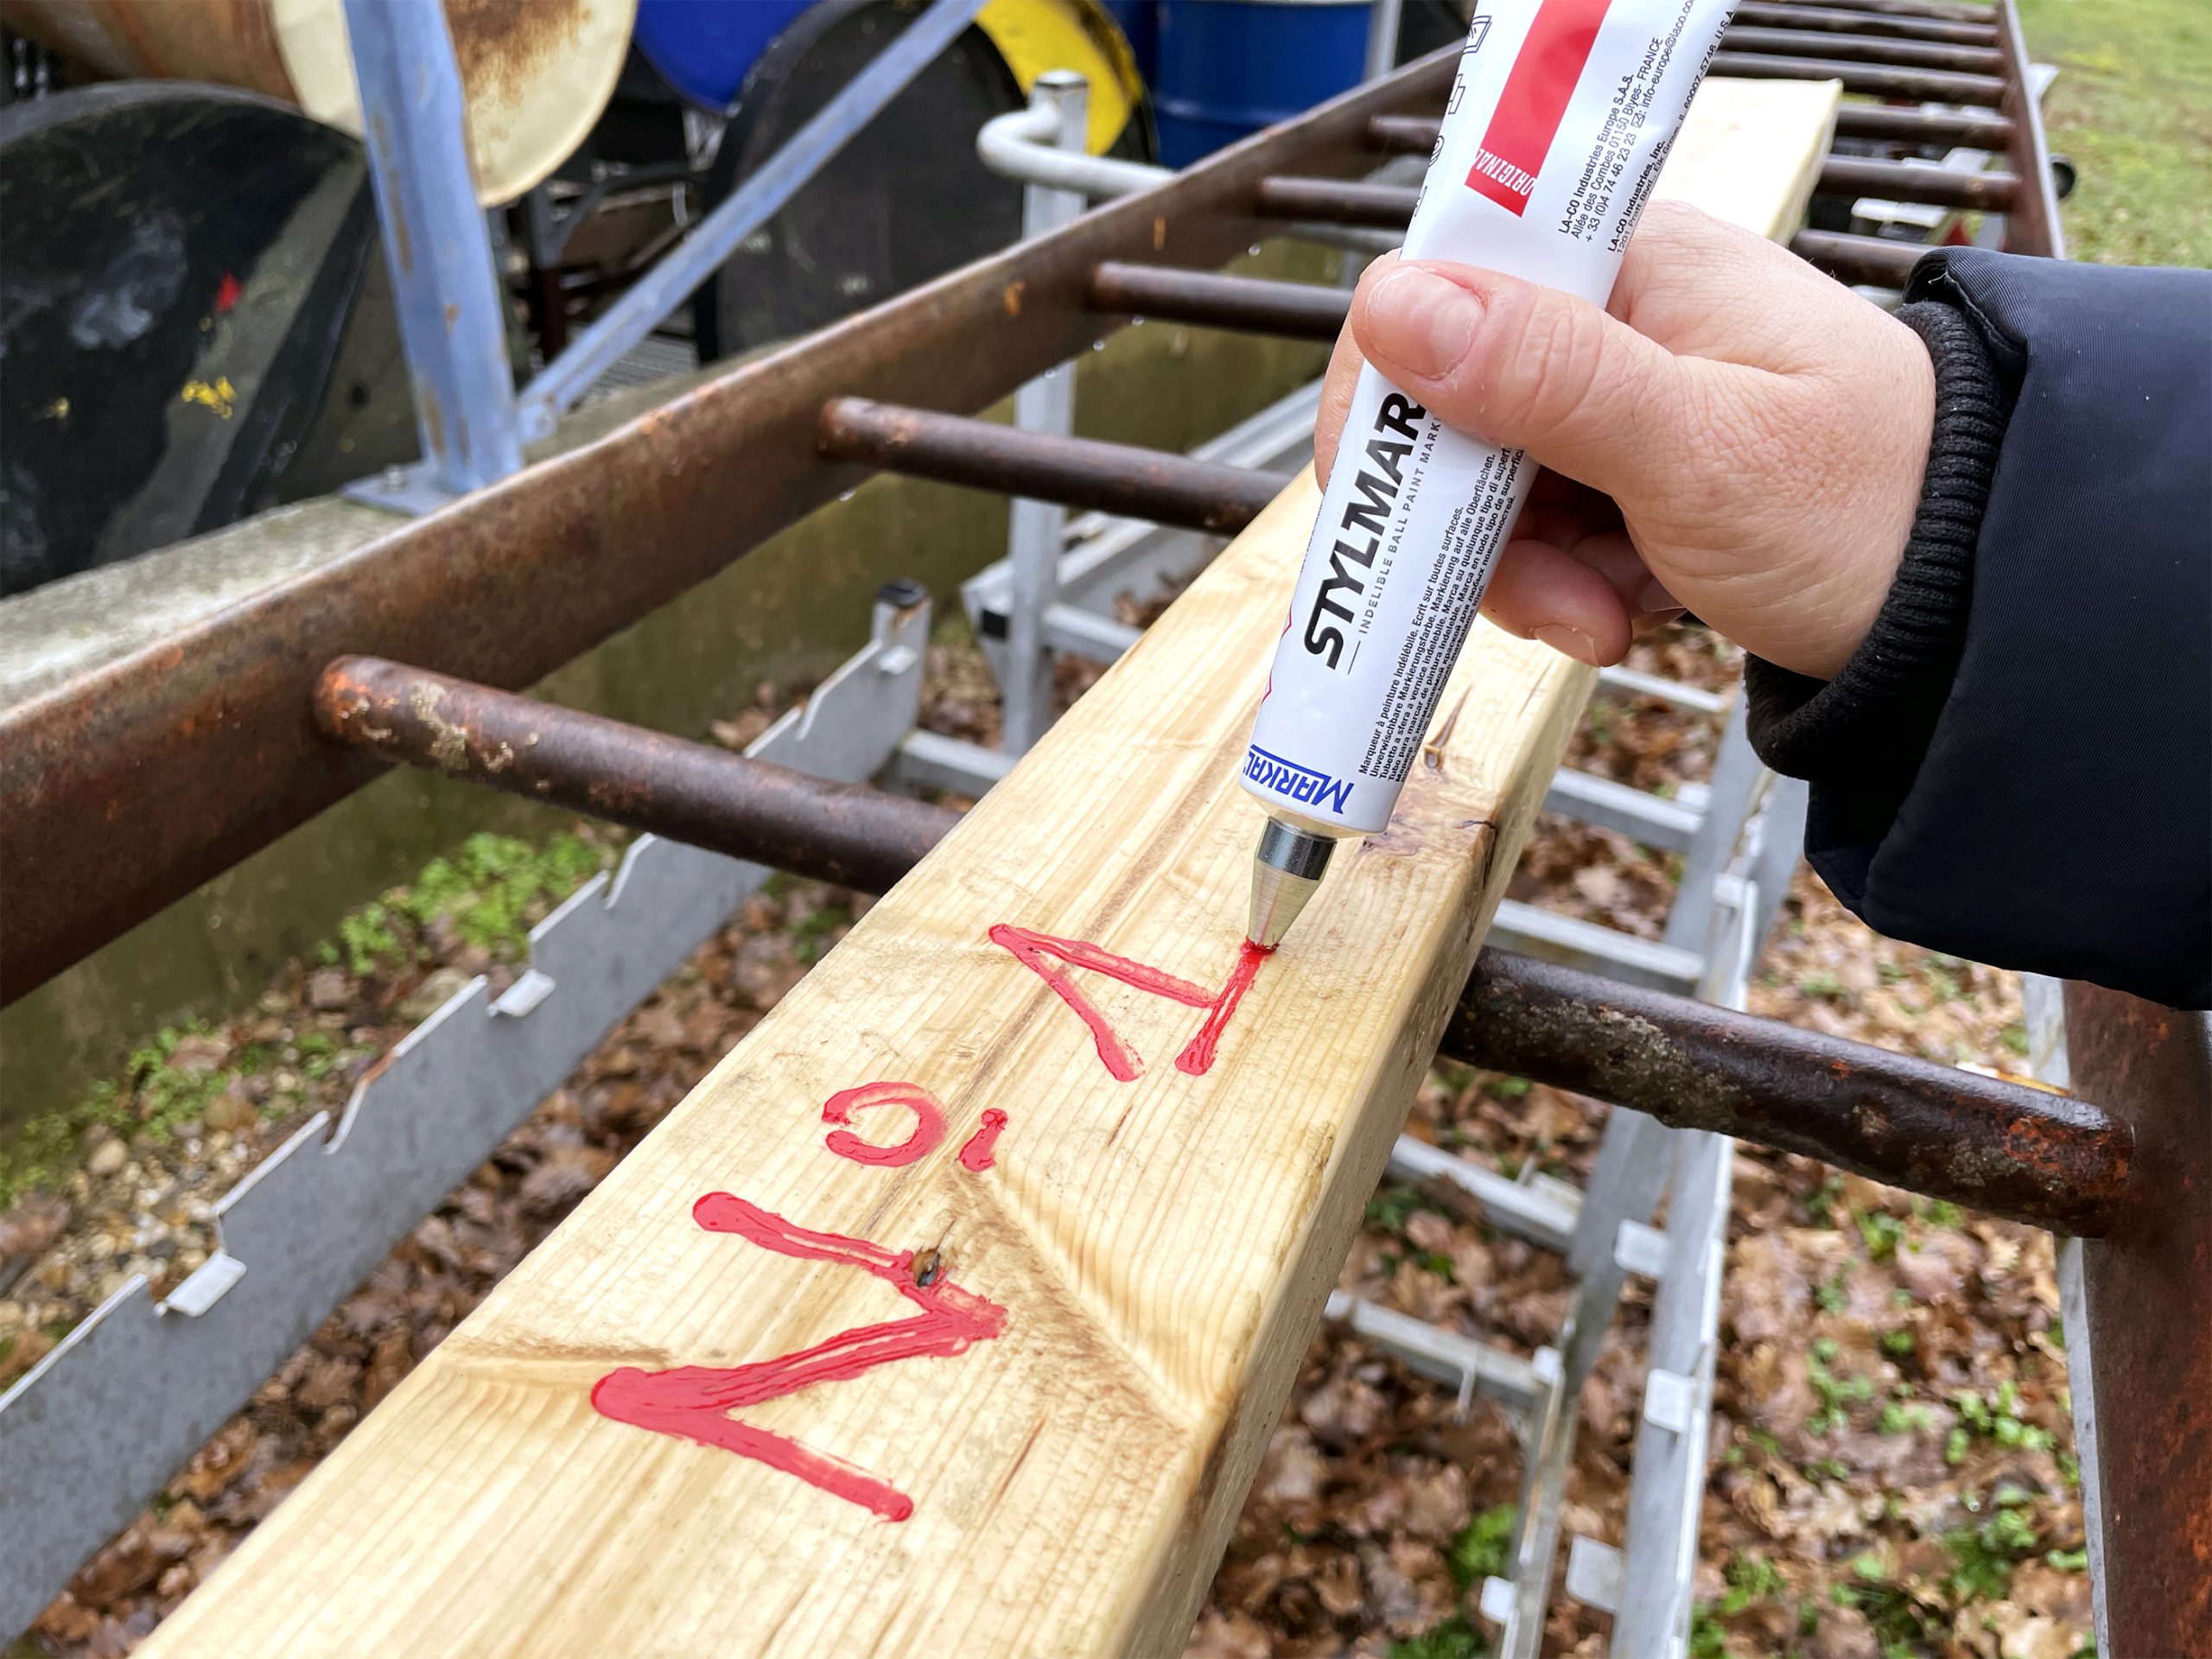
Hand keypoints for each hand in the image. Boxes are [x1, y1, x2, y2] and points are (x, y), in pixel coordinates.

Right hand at [1314, 199, 1935, 679]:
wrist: (1975, 605)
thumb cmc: (1872, 505)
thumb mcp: (1698, 447)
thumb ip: (1546, 376)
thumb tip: (1396, 304)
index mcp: (1629, 264)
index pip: (1441, 286)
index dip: (1396, 393)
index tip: (1401, 498)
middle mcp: (1612, 316)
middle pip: (1449, 404)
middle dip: (1471, 519)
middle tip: (1539, 597)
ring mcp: (1617, 398)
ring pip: (1483, 483)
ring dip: (1523, 572)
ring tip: (1605, 618)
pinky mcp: (1625, 471)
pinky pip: (1536, 528)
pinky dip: (1563, 586)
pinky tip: (1624, 610)